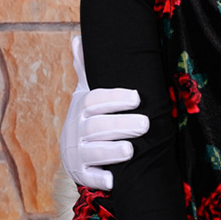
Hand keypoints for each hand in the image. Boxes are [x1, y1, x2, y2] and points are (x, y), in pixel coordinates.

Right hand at [59, 35, 148, 189]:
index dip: (115, 99)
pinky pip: (89, 178)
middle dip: (121, 125)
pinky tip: (114, 181)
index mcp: (82, 108)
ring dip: (111, 151)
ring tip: (130, 150)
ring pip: (93, 152)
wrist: (75, 151)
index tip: (136, 97)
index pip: (95, 101)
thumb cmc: (90, 117)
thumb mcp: (87, 93)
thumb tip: (78, 38)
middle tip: (145, 124)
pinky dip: (100, 179)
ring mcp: (78, 153)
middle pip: (97, 127)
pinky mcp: (82, 174)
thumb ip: (86, 69)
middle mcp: (77, 130)